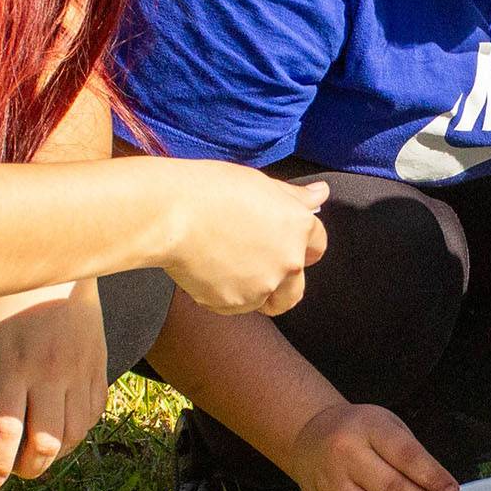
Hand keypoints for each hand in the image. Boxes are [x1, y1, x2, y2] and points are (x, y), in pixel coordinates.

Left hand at [0, 281, 105, 485]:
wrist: (59, 265)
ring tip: (38, 452)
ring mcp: (80, 371)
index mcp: (14, 365)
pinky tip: (62, 429)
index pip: (7, 431)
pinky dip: (78, 432)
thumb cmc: (8, 297)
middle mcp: (51, 372)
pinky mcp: (99, 366)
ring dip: (55, 454)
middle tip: (15, 469)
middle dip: (28, 468)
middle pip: (46, 443)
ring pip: (74, 435)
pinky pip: (94, 414)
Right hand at [159, 164, 329, 315]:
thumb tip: (320, 194)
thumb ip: (293, 196)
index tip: (283, 243)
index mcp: (297, 226)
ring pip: (266, 300)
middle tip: (252, 264)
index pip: (317, 244)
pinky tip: (205, 273)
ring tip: (225, 267)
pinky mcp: (235, 304)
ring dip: (253, 291)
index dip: (301, 244)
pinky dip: (224, 296)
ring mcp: (263, 286)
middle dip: (281, 281)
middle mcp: (288, 260)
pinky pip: (235, 306)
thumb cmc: (209, 190)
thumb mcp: (258, 183)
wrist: (170, 215)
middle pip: (296, 287)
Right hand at [283, 402, 460, 490]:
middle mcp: (346, 456)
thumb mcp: (386, 425)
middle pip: (392, 490)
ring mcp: (334, 486)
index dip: (432, 477)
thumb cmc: (357, 430)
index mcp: (367, 428)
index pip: (405, 455)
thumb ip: (413, 454)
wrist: (308, 438)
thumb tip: (441, 490)